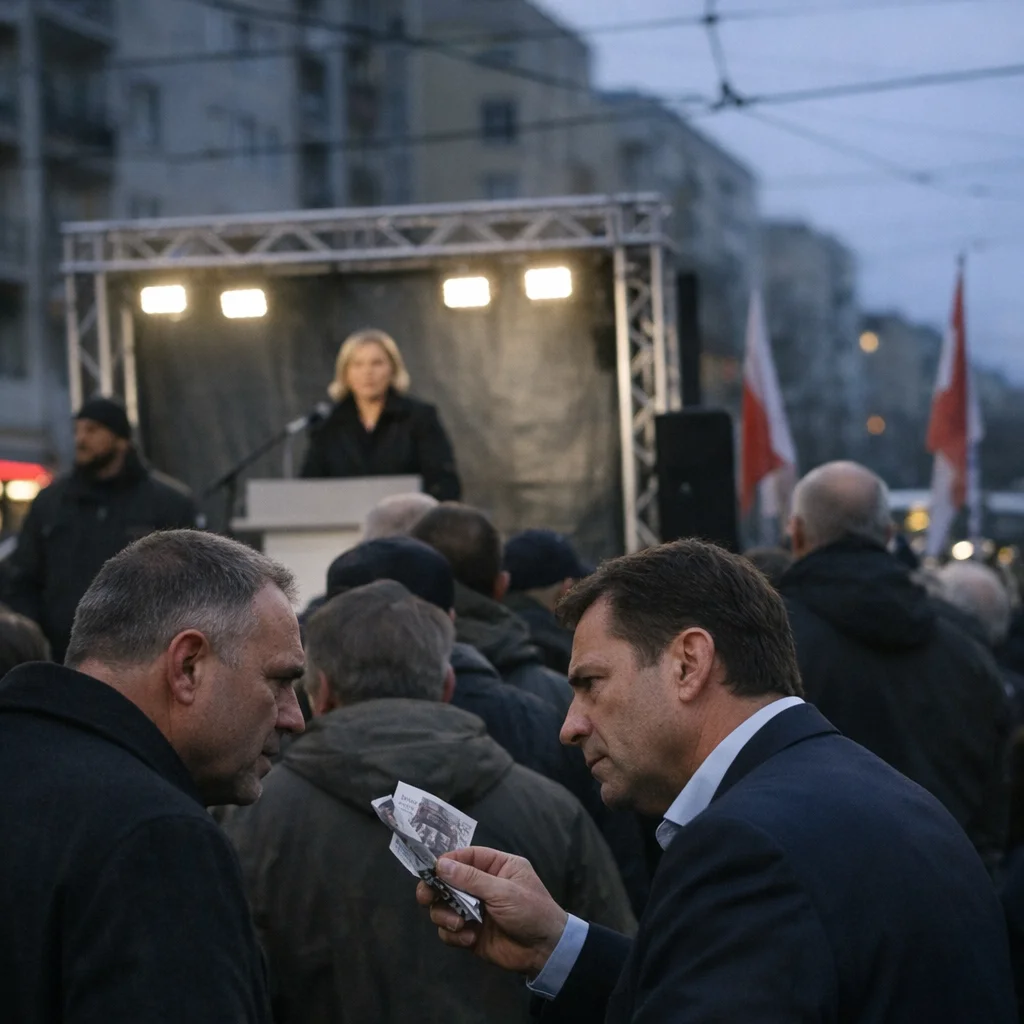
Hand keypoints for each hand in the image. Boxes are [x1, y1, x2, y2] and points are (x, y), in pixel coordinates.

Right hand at [416, 847, 568, 978]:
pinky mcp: (470, 933)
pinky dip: (454, 935)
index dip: (446, 862)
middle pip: (447, 882)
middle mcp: (482, 885)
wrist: (545, 952)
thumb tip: (440, 864)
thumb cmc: (531, 911)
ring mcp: (474, 910)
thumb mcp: (503, 891)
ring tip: (459, 924)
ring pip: (443, 907)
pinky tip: (470, 939)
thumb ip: (471, 879)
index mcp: (496, 866)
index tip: (431, 870)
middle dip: (435, 890)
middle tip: (426, 897)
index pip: (465, 857)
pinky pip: (449, 931)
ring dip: (445, 915)